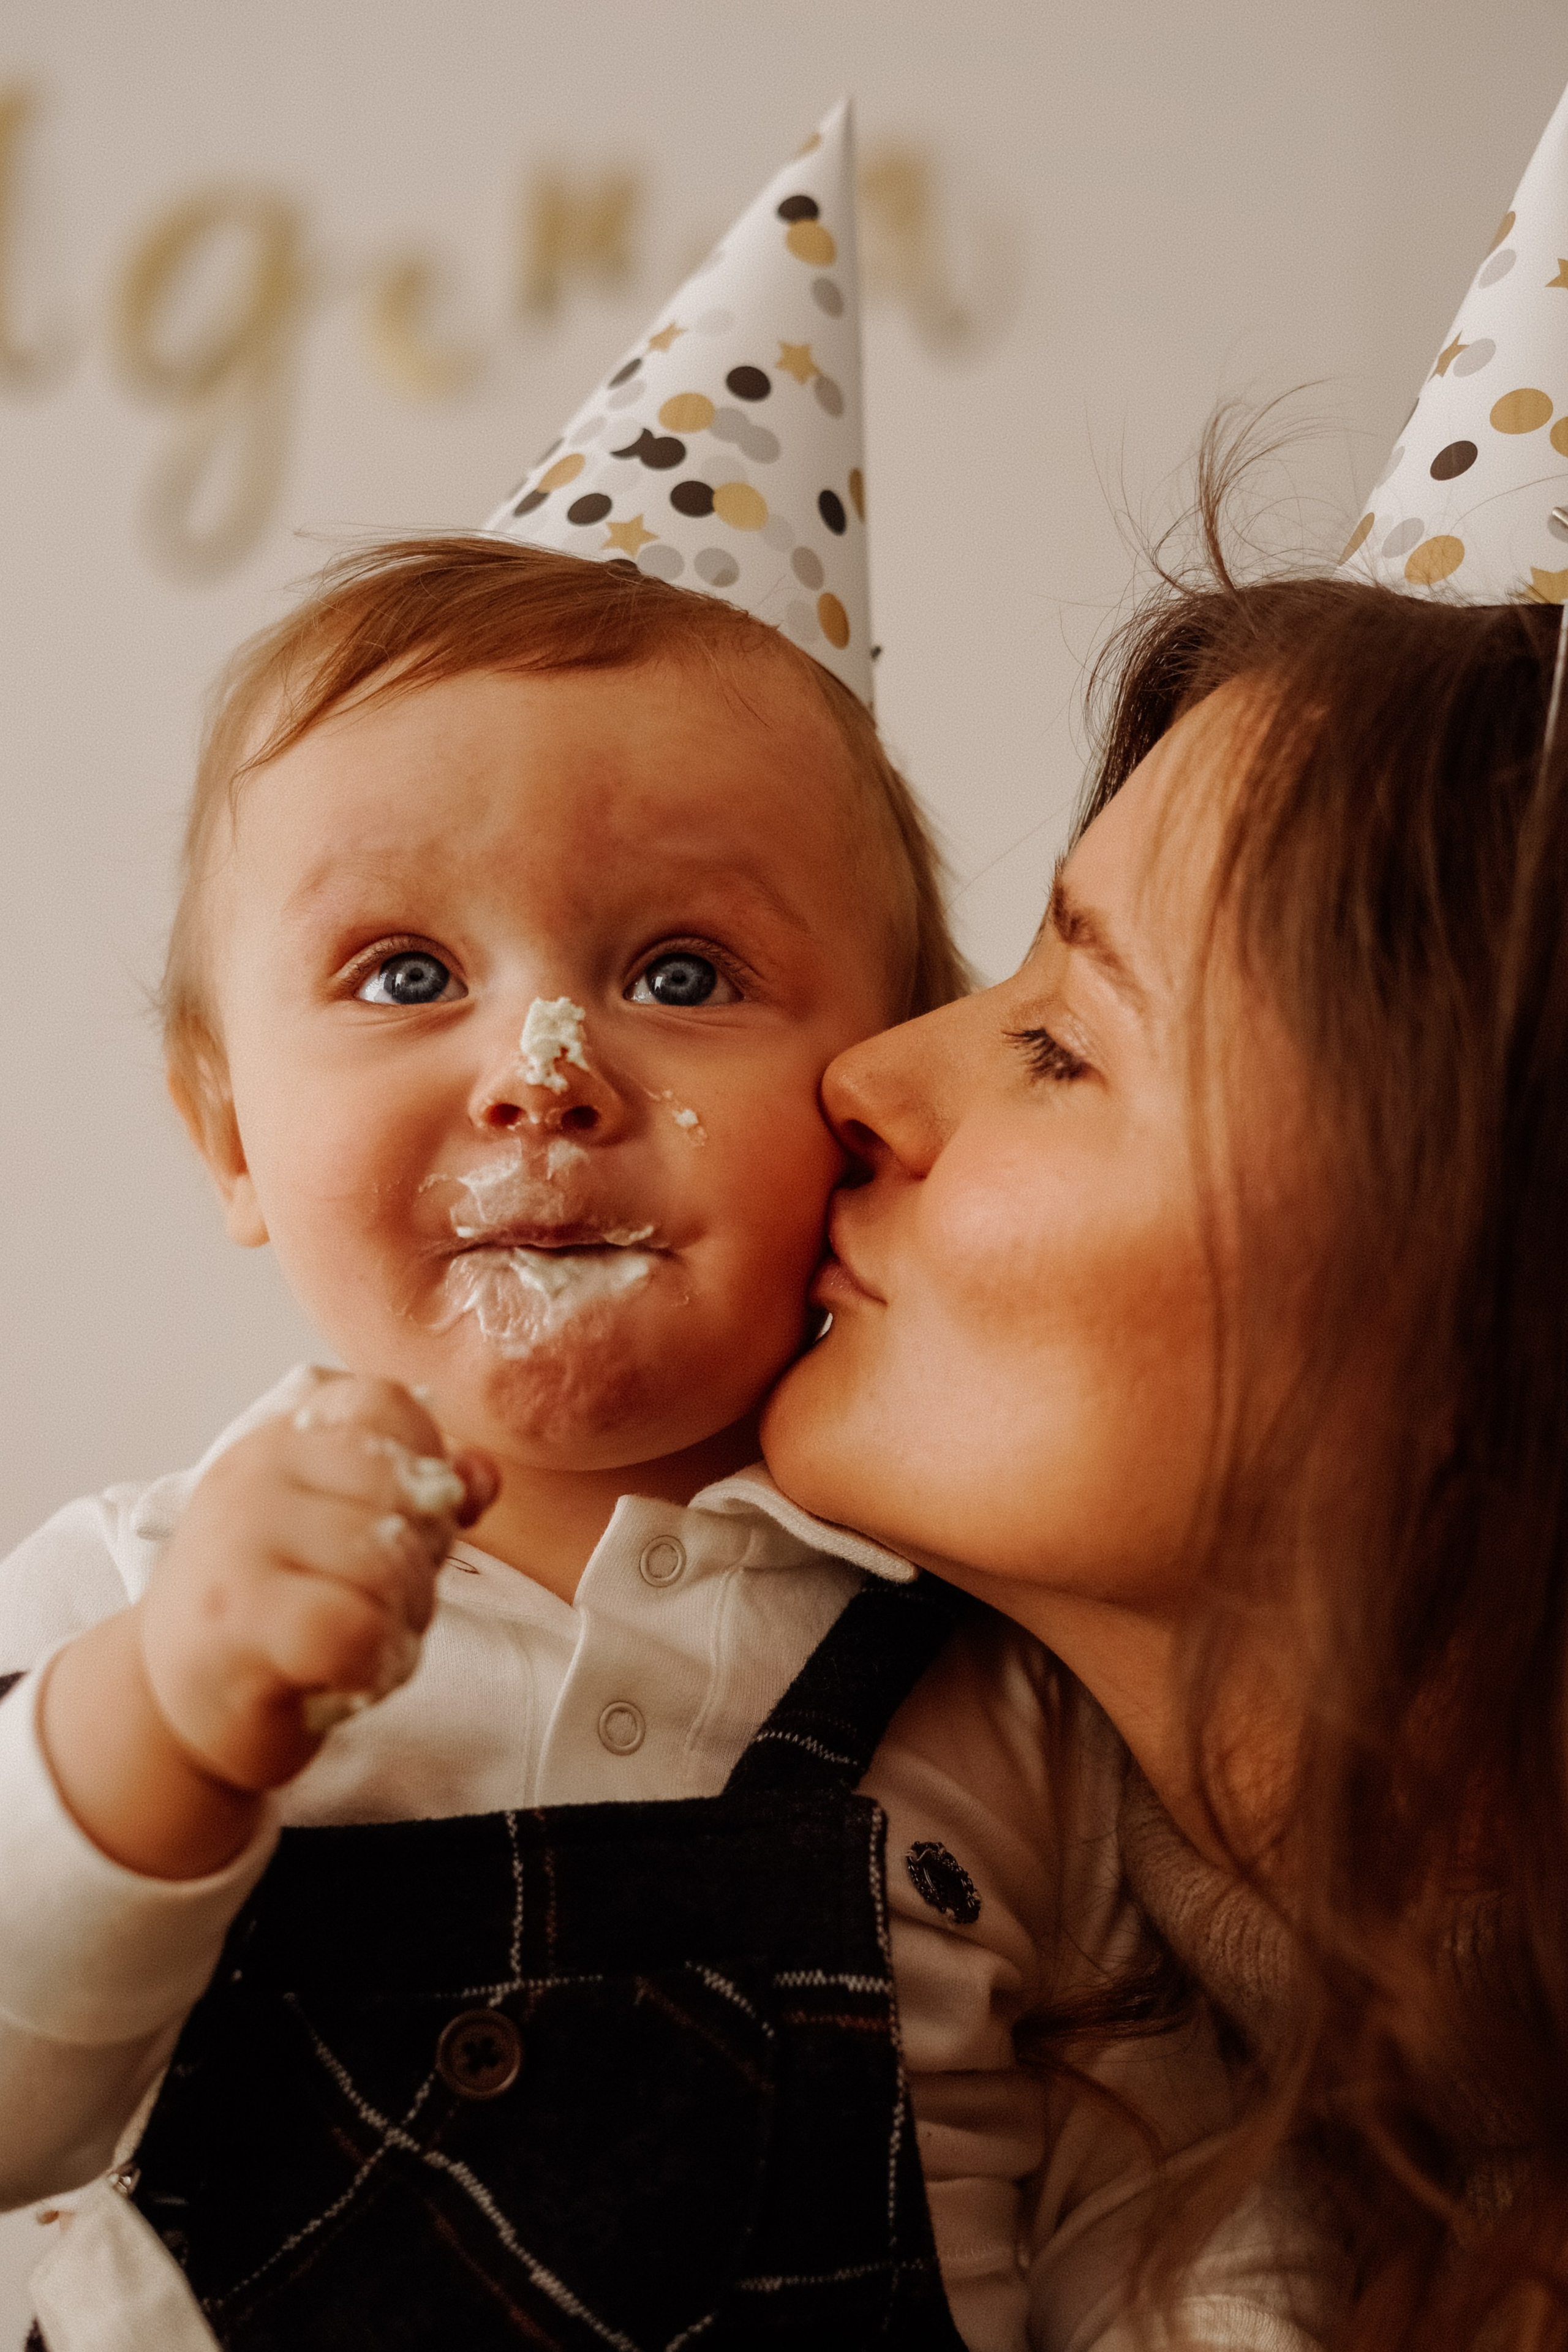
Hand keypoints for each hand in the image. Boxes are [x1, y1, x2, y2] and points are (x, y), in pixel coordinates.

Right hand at [40, 1377, 496, 1877]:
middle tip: (373, 1602)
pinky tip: (344, 1675)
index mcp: (284, 1437)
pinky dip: (374, 1663)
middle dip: (421, 1562)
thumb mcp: (349, 1531)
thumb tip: (482, 1474)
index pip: (389, 1405)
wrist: (178, 1707)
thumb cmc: (279, 1613)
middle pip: (406, 1493)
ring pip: (389, 1564)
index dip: (426, 1469)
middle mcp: (254, 1471)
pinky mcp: (237, 1618)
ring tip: (355, 1642)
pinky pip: (359, 1628)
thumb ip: (419, 1490)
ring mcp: (238, 1540)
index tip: (400, 1525)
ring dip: (400, 1622)